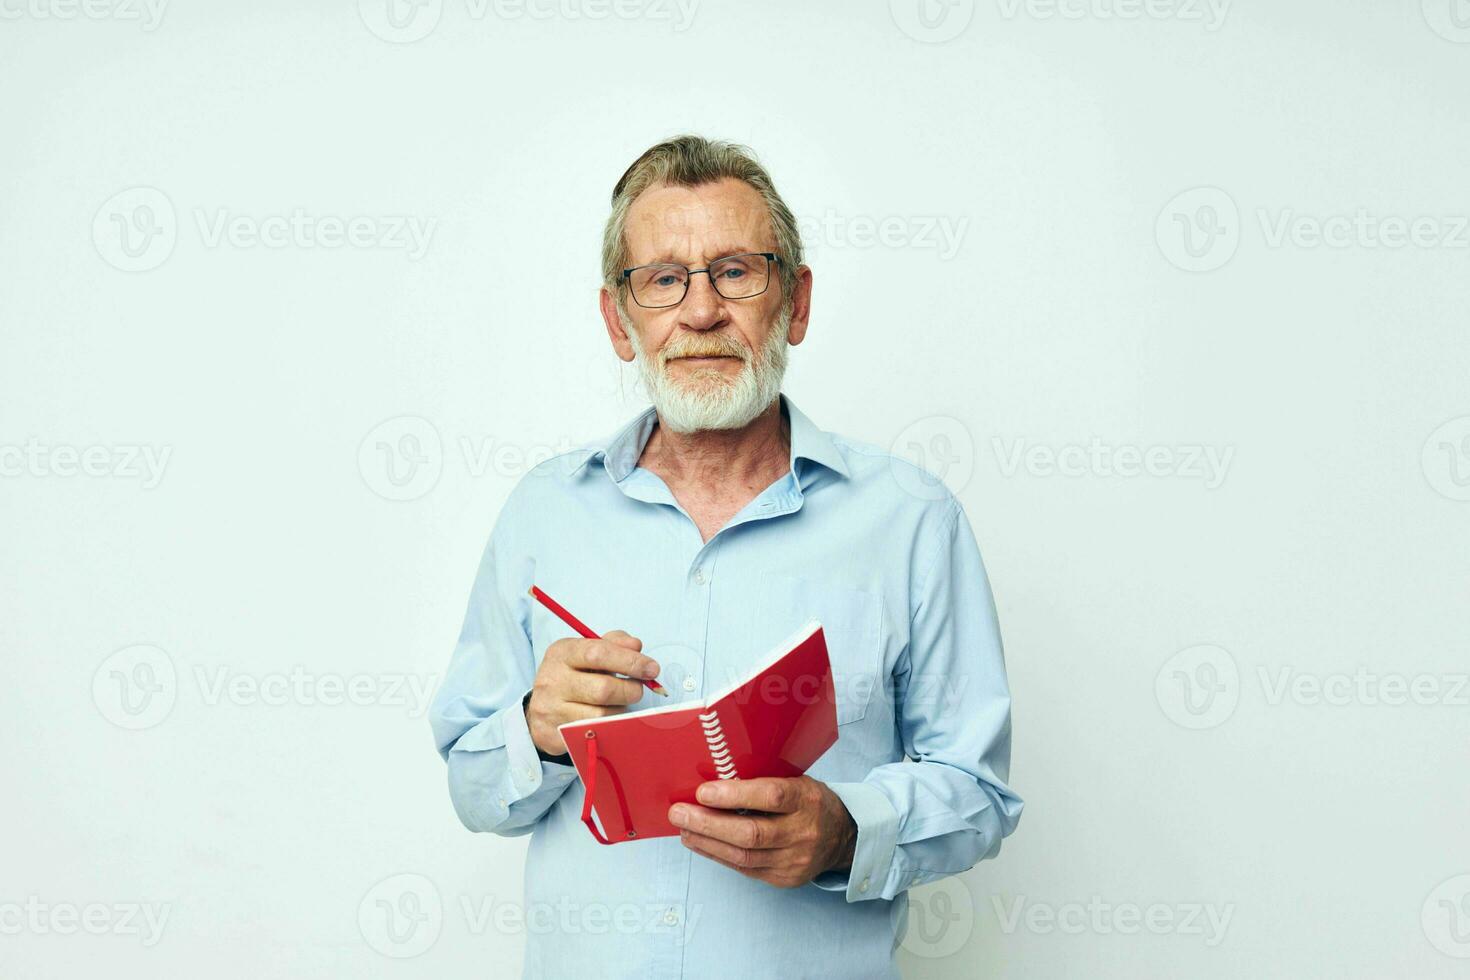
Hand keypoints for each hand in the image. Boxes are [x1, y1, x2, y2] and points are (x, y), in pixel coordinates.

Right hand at [525, 631, 658, 755]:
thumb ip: (614, 643)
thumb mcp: (588, 652)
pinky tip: (608, 718)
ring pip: (601, 714)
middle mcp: (552, 679)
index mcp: (562, 652)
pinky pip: (594, 733)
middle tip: (638, 689)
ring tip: (619, 702)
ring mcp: (551, 709)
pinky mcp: (554, 734)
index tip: (652, 668)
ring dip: (620, 709)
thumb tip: (636, 646)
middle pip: (603, 689)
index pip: (599, 653)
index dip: (630, 661)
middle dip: (630, 690)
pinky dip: (609, 726)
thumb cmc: (573, 676)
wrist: (541, 711)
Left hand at [668, 776, 856, 887]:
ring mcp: (794, 860)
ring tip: (684, 829)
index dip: (733, 795)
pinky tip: (702, 844)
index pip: (770, 797)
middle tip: (679, 813)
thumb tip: (714, 778)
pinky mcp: (784, 879)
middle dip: (708, 824)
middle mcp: (803, 832)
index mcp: (806, 800)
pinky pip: (745, 869)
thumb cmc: (810, 802)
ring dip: (707, 842)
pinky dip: (719, 856)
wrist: (842, 837)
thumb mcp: (795, 780)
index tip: (703, 792)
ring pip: (744, 857)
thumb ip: (762, 781)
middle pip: (751, 834)